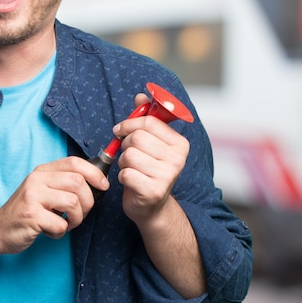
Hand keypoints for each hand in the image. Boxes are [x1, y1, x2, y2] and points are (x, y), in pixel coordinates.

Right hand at [0, 156, 107, 253]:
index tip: (103, 186)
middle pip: (78, 182)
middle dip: (88, 202)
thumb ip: (63, 183)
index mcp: (42, 171)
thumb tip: (96, 182)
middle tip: (80, 215)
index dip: (94, 173)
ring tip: (67, 224)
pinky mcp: (31, 215)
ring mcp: (32, 196)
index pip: (74, 162)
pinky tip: (51, 231)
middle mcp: (36, 179)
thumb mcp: (42, 190)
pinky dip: (60, 232)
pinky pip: (60, 223)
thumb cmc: (27, 212)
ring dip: (76, 219)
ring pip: (73, 202)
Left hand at [113, 93, 189, 224]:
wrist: (151, 206)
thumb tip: (141, 96)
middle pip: (137, 138)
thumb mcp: (149, 143)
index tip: (121, 129)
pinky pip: (126, 173)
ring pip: (129, 155)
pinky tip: (131, 181)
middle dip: (125, 145)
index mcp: (180, 144)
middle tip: (129, 155)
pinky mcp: (154, 191)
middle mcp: (178, 159)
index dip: (129, 123)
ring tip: (131, 168)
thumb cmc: (148, 170)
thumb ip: (145, 119)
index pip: (149, 122)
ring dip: (123, 162)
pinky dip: (122, 177)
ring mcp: (168, 176)